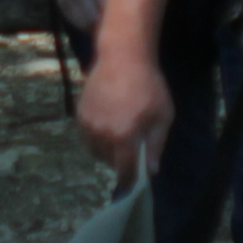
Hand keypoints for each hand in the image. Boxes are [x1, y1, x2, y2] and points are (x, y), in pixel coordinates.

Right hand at [74, 42, 170, 178]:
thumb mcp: (163, 116)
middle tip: (132, 150)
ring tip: (119, 136)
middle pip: (109, 161)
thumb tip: (150, 171)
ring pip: (96, 151)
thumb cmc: (149, 86)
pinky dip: (96, 138)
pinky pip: (87, 137)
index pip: (124, 170)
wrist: (122, 57)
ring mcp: (87, 124)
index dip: (129, 180)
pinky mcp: (79, 114)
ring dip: (107, 151)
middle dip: (121, 162)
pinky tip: (108, 126)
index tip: (134, 185)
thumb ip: (156, 145)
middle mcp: (101, 134)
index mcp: (123, 136)